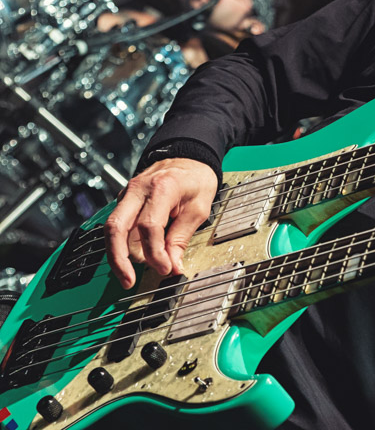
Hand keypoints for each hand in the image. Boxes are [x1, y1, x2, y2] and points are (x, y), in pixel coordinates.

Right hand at [105, 158, 218, 288]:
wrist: (188, 157)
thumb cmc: (196, 178)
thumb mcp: (199, 207)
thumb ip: (182, 237)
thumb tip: (173, 266)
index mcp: (161, 188)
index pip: (149, 227)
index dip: (155, 253)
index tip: (164, 269)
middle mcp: (138, 189)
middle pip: (116, 227)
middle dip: (119, 259)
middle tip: (128, 281)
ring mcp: (128, 194)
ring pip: (111, 228)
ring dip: (117, 255)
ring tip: (128, 276)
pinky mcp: (125, 200)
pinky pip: (117, 224)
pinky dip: (121, 244)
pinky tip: (131, 259)